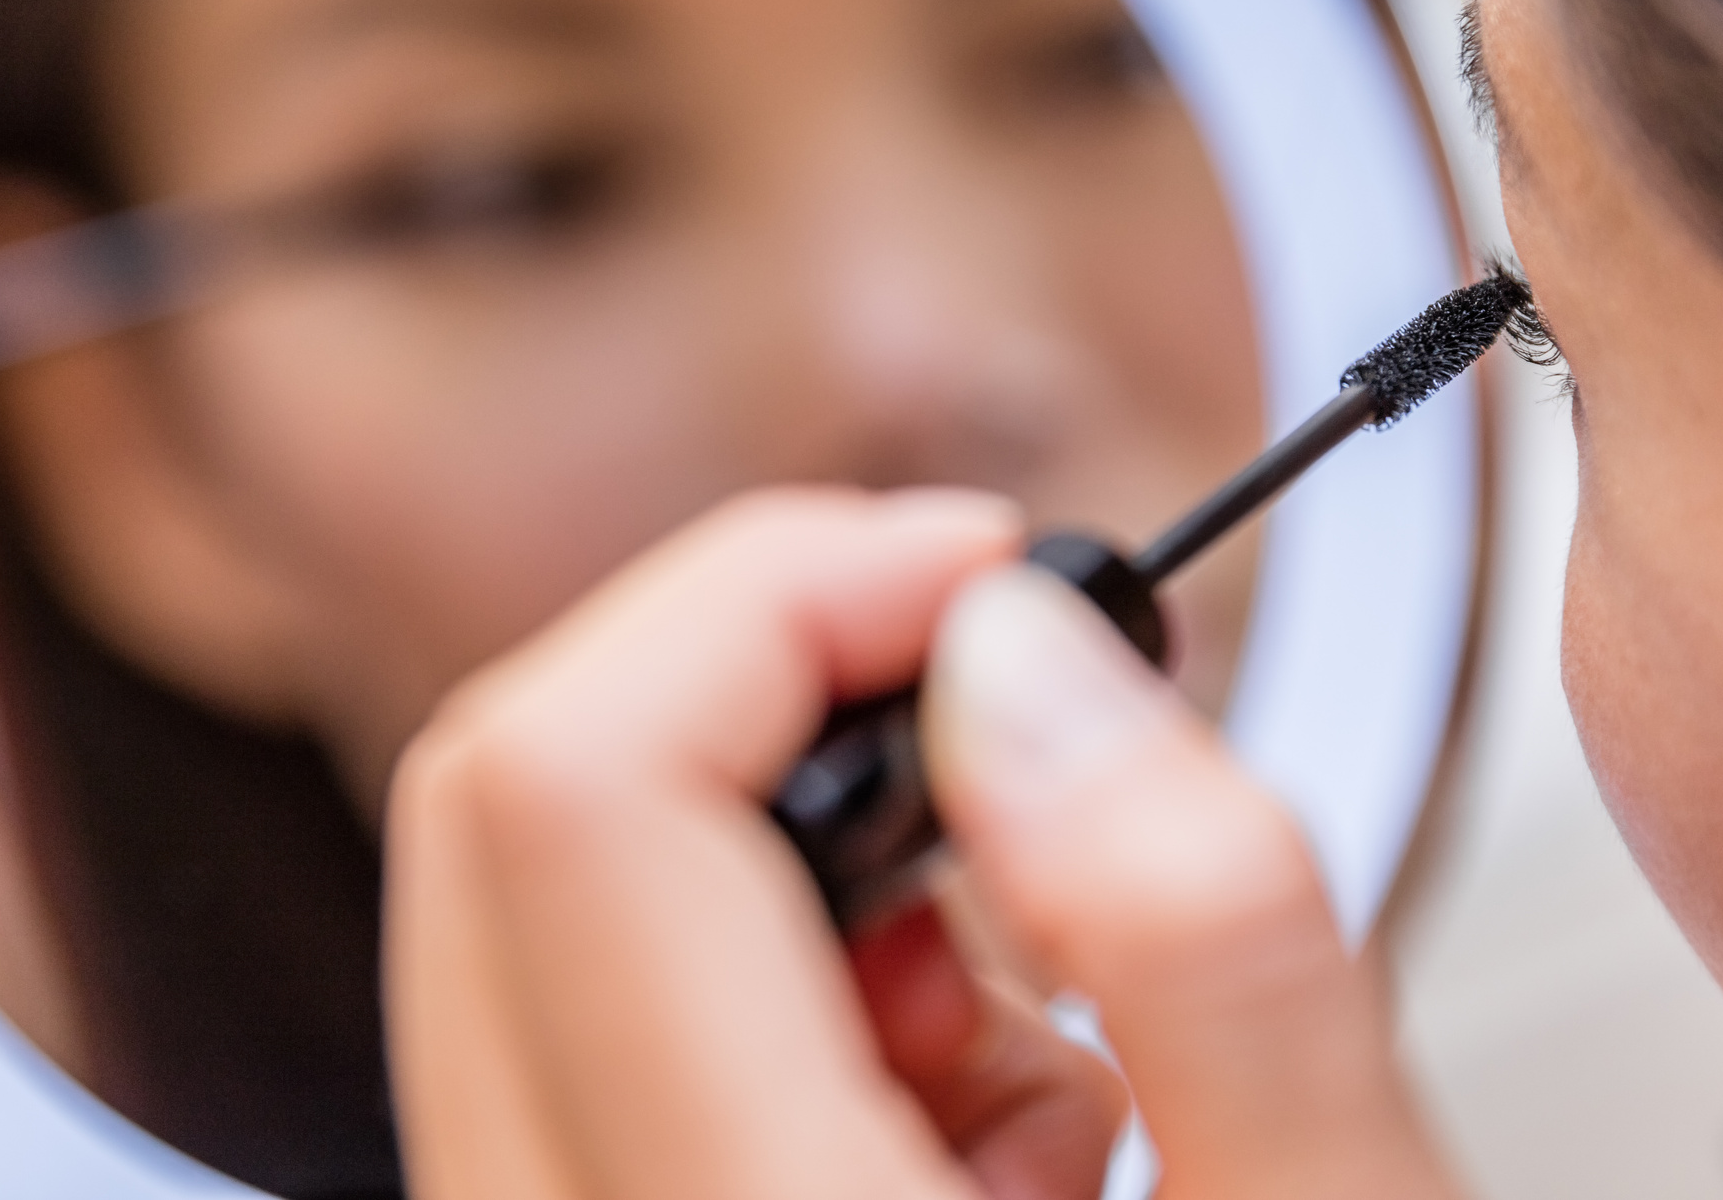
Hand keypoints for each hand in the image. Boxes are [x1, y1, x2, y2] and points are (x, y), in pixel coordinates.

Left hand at [382, 487, 1461, 1199]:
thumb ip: (1206, 930)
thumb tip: (1024, 658)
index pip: (578, 796)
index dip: (780, 596)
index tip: (994, 584)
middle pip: (517, 827)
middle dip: (782, 704)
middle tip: (1026, 750)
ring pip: (544, 932)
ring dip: (804, 874)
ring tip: (1045, 1040)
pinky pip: (596, 1052)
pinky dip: (788, 997)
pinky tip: (987, 1137)